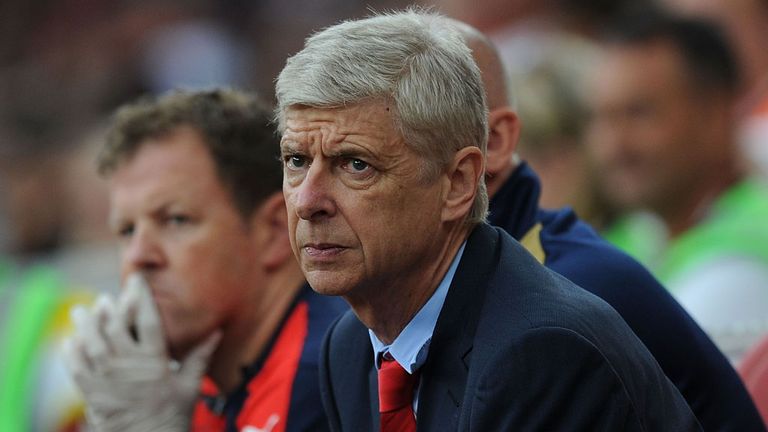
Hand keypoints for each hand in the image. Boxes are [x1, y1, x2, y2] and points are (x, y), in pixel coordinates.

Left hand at [63, 273, 220, 431]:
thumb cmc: (172, 415)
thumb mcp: (190, 386)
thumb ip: (200, 356)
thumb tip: (218, 332)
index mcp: (154, 361)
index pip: (148, 321)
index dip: (142, 298)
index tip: (137, 280)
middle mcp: (128, 365)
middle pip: (116, 327)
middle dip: (111, 308)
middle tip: (108, 295)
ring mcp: (107, 378)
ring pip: (92, 343)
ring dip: (86, 324)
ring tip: (82, 310)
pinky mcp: (91, 392)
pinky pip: (76, 367)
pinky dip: (71, 351)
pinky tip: (70, 340)